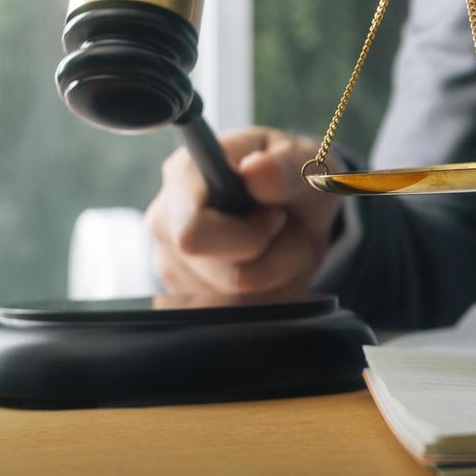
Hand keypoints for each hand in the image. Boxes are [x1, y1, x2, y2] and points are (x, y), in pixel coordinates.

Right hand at [144, 127, 341, 297]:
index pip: (195, 233)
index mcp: (186, 175)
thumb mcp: (308, 163)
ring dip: (277, 276)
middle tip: (285, 226)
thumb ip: (289, 166)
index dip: (249, 236)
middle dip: (274, 259)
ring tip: (280, 242)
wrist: (295, 209)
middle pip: (224, 276)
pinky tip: (270, 263)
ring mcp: (170, 260)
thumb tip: (254, 171)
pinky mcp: (184, 292)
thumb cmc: (295, 177)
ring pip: (236, 300)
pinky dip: (270, 294)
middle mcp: (166, 219)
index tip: (277, 215)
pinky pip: (238, 313)